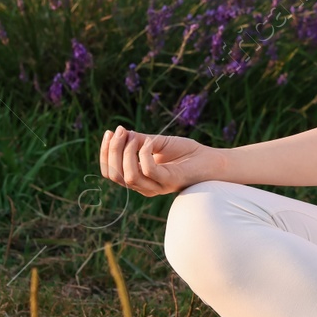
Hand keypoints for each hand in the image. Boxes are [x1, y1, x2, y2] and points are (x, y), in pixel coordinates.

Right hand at [99, 125, 217, 196]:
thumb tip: (120, 133)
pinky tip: (151, 141)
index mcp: (139, 178)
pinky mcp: (169, 182)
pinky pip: (148, 170)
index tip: (109, 132)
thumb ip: (138, 141)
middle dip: (112, 151)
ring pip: (128, 175)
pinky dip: (144, 153)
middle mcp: (144, 186)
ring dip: (126, 152)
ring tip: (135, 136)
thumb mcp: (157, 142)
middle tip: (120, 130)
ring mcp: (156, 186)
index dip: (105, 153)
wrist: (210, 160)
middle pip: (115, 175)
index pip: (110, 172)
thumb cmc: (185, 152)